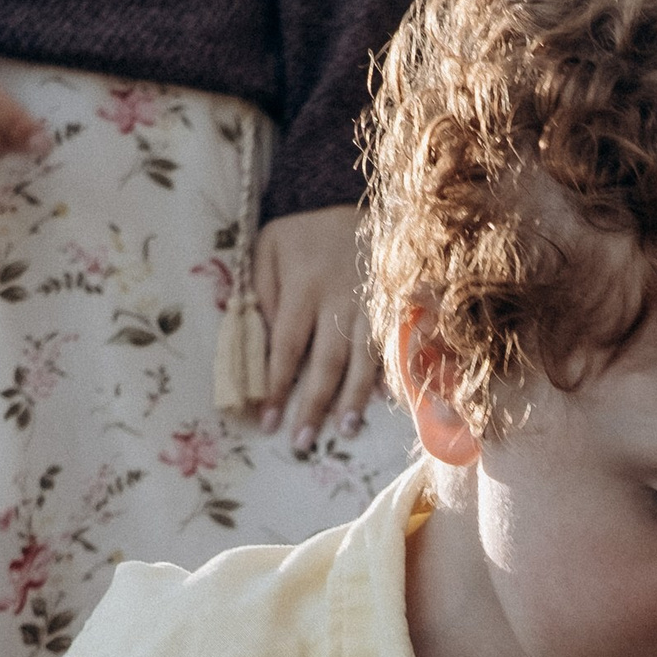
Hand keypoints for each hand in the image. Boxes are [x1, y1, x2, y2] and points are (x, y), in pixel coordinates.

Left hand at [251, 203, 378, 451]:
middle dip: (314, 403)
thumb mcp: (269, 249)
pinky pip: (394, 347)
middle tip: (302, 442)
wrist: (363, 214)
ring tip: (345, 431)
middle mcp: (339, 298)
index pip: (286, 345)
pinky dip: (392, 374)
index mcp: (303, 284)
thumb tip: (262, 344)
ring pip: (363, 358)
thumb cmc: (307, 239)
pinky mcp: (394, 309)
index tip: (267, 422)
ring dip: (354, 397)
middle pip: (326, 360)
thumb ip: (261, 292)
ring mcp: (371, 305)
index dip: (276, 386)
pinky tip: (388, 401)